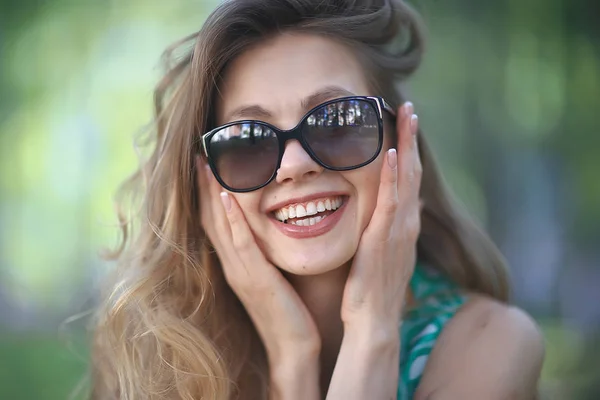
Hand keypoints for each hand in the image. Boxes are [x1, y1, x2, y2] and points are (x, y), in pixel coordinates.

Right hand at [196, 158, 320, 365]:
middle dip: (202, 185)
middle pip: (210, 218)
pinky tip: (226, 197)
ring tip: (205, 164)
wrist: (293, 347)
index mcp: (236, 263)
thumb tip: (268, 225)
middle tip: (198, 154)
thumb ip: (264, 252)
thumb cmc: (288, 310)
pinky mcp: (256, 279)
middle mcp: (232, 265)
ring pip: (220, 225)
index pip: (215, 221)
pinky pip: (241, 244)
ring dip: (210, 193)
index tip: (205, 163)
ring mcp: (241, 272)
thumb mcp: (271, 275)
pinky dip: (232, 219)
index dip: (207, 192)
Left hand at [340, 102, 421, 334]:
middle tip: (409, 107)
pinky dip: (395, 177)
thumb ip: (391, 227)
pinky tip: (393, 153)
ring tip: (407, 114)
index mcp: (402, 225)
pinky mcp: (385, 240)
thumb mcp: (383, 252)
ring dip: (408, 145)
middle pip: (413, 171)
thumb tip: (404, 205)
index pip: (408, 179)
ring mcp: (398, 231)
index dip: (408, 149)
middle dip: (411, 137)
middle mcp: (406, 223)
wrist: (373, 322)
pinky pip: (391, 203)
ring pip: (407, 179)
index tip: (403, 123)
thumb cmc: (372, 289)